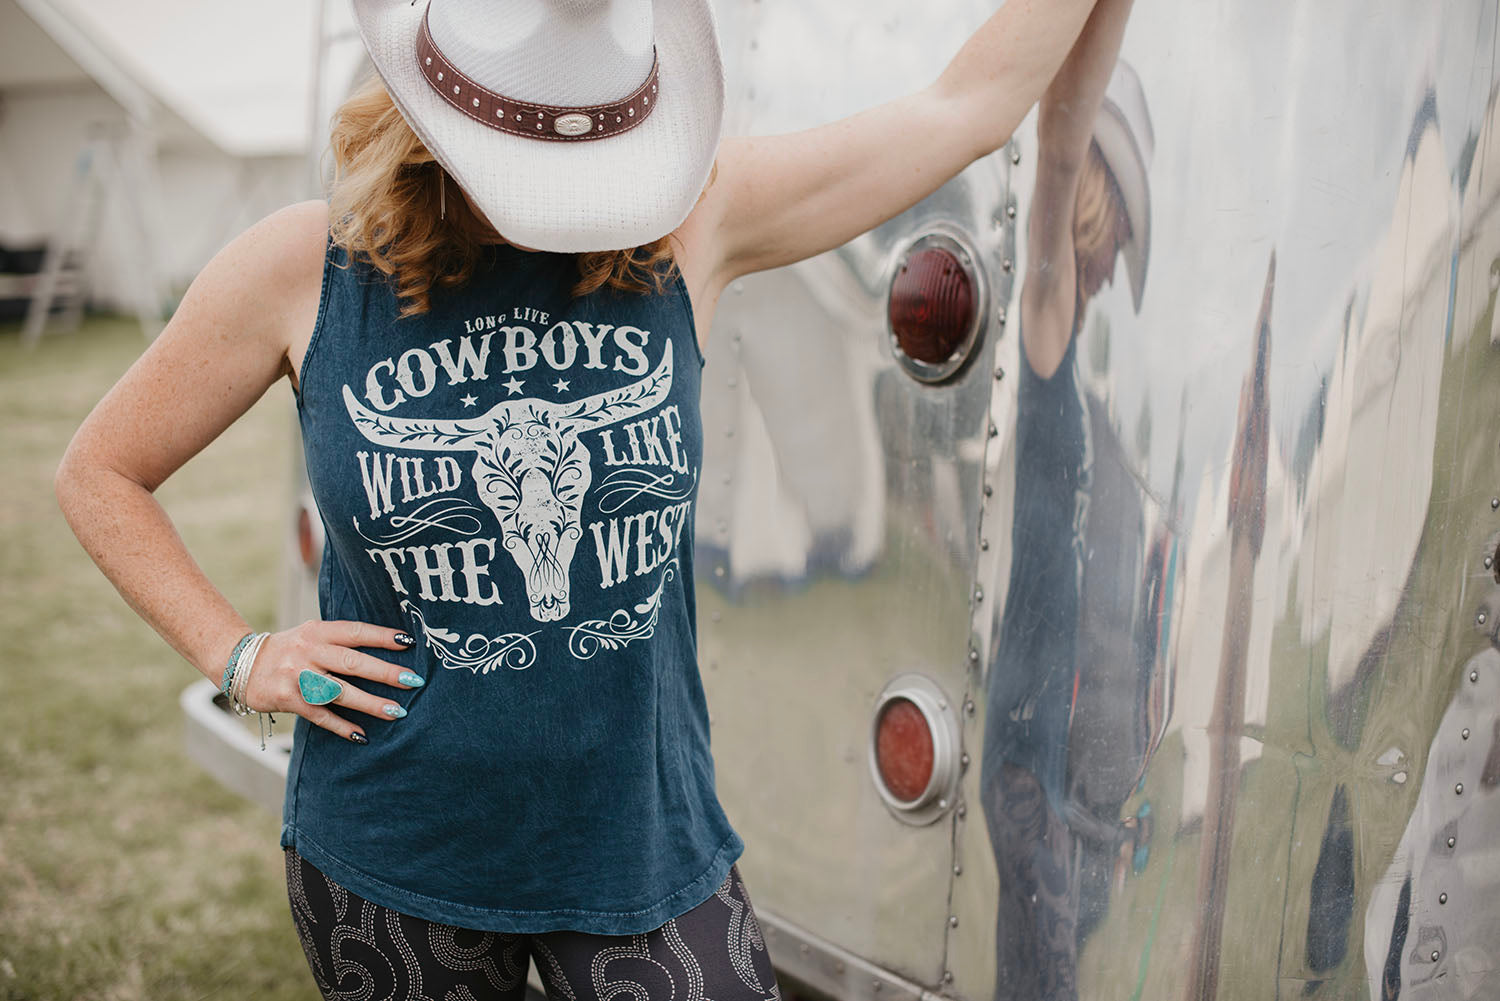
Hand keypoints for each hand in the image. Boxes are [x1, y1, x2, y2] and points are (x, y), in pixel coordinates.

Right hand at [236, 620, 420, 742]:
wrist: (241, 663)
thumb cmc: (290, 649)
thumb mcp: (312, 634)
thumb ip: (341, 639)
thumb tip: (390, 646)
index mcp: (317, 631)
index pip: (356, 632)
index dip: (382, 636)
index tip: (409, 643)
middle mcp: (308, 651)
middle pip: (352, 662)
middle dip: (385, 672)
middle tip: (413, 681)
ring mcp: (297, 677)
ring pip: (340, 692)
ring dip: (370, 703)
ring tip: (397, 711)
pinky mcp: (288, 700)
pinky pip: (320, 715)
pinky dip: (342, 726)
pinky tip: (362, 734)